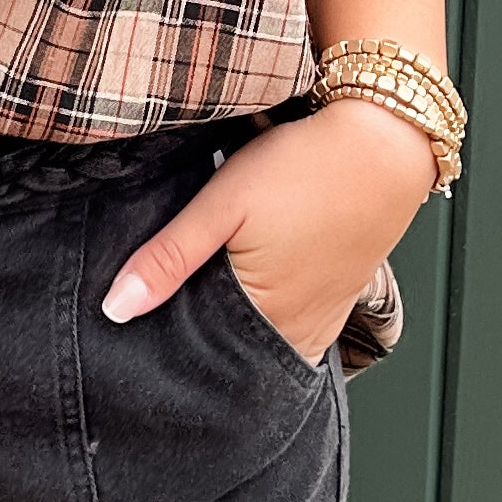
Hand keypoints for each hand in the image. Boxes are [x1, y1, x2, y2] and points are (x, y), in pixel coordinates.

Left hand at [98, 98, 435, 363]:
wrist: (385, 143)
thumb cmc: (305, 167)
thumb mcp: (223, 202)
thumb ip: (169, 257)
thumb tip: (117, 309)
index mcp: (265, 317)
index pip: (202, 358)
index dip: (168, 346)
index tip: (139, 336)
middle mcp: (299, 333)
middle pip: (235, 358)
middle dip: (200, 344)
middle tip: (163, 319)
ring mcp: (324, 321)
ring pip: (265, 347)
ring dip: (236, 334)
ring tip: (204, 304)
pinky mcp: (339, 302)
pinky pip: (296, 333)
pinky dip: (269, 323)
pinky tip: (250, 296)